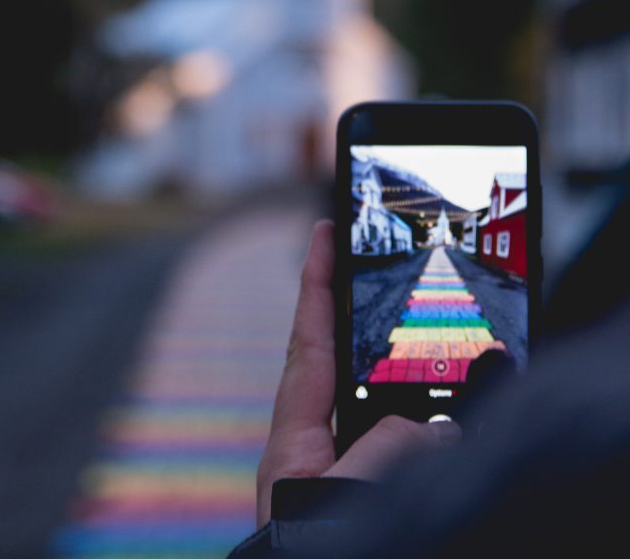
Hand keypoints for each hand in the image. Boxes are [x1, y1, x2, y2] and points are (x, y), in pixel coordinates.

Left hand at [256, 220, 460, 526]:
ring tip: (456, 357)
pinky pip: (416, 450)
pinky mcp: (384, 497)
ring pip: (395, 414)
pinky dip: (439, 436)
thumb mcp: (339, 496)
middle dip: (379, 328)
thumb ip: (384, 450)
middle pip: (353, 368)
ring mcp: (353, 473)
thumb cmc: (309, 558)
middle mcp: (322, 449)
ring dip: (423, 389)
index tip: (321, 231)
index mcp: (294, 438)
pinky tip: (464, 426)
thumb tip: (431, 430)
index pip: (307, 339)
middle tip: (406, 280)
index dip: (315, 282)